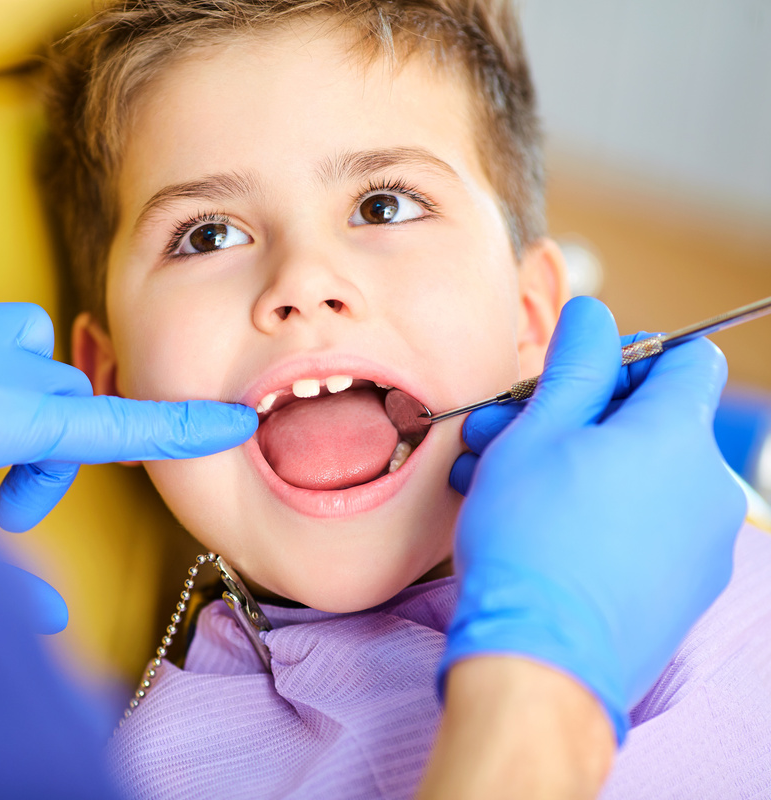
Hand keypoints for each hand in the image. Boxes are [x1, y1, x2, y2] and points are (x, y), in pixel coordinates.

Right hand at [440, 296, 745, 740]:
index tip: (572, 378)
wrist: (541, 659)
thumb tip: (597, 315)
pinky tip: (533, 526)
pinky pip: (646, 526)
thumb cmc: (530, 539)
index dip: (626, 356)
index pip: (687, 358)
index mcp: (678, 434)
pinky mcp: (685, 588)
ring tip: (495, 481)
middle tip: (504, 429)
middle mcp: (708, 486)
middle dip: (575, 416)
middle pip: (653, 421)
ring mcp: (704, 543)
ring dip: (573, 465)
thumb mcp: (537, 433)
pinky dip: (598, 513)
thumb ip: (575, 366)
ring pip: (640, 476)